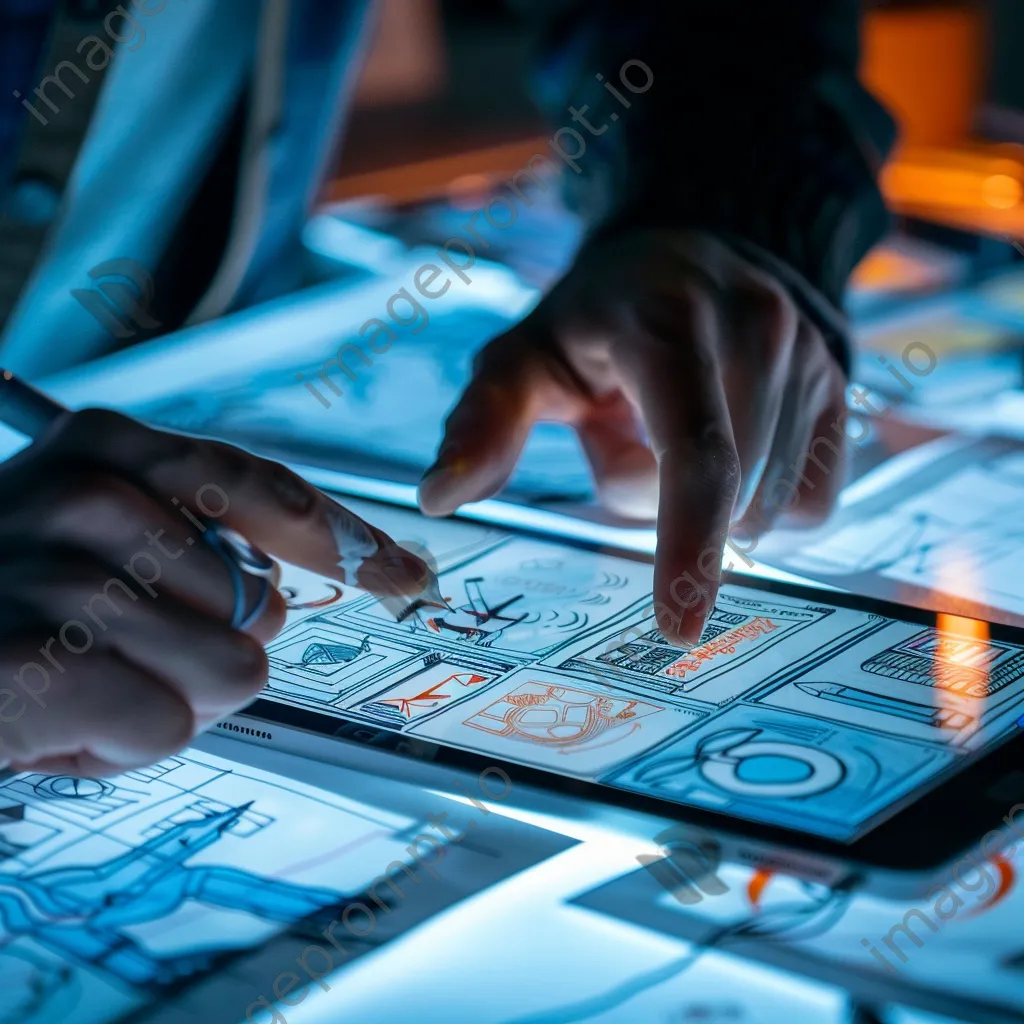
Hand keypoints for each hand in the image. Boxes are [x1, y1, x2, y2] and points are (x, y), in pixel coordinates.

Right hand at [0, 409, 433, 774]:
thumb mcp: (100, 549)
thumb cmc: (7, 613)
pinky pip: (166, 723)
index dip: (350, 540)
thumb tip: (285, 592)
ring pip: (230, 670)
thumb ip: (201, 547)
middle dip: (207, 648)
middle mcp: (85, 489)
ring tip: (78, 681)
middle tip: (115, 651)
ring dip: (162, 699)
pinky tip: (53, 720)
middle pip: (260, 603)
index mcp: (109, 446)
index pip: (269, 488)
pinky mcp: (33, 660)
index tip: (408, 574)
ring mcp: (55, 570)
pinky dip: (119, 744)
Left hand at [419, 229, 846, 645]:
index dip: (688, 548)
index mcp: (670, 325)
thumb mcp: (525, 356)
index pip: (695, 456)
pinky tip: (732, 448)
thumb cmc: (597, 320)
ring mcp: (812, 357)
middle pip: (730, 497)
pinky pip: (812, 502)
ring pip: (772, 508)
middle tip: (631, 436)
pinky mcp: (842, 387)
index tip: (678, 630)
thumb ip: (484, 423)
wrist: (692, 254)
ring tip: (678, 430)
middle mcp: (758, 330)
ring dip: (712, 507)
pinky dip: (761, 507)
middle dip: (665, 506)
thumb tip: (439, 498)